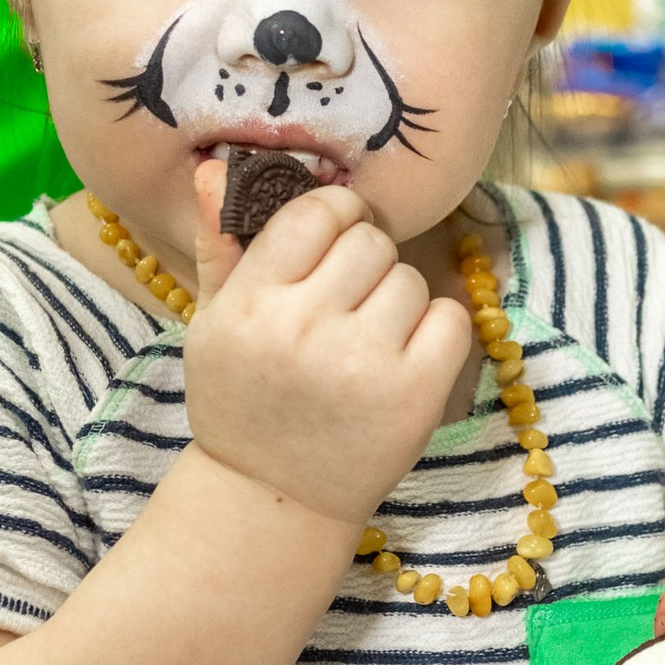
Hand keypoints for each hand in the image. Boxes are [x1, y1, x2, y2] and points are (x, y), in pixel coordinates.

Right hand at [179, 166, 469, 538]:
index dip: (334, 215)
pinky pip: (452, 318)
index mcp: (250, 305)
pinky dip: (437, 330)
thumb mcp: (212, 323)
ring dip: (396, 298)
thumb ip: (219, 245)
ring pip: (410, 278)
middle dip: (364, 261)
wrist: (274, 497)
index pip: (315, 212)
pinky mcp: (415, 394)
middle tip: (346, 301)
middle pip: (369, 241)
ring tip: (367, 337)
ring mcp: (363, 363)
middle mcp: (305, 329)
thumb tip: (214, 167)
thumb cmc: (242, 401)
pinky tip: (404, 356)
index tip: (333, 239)